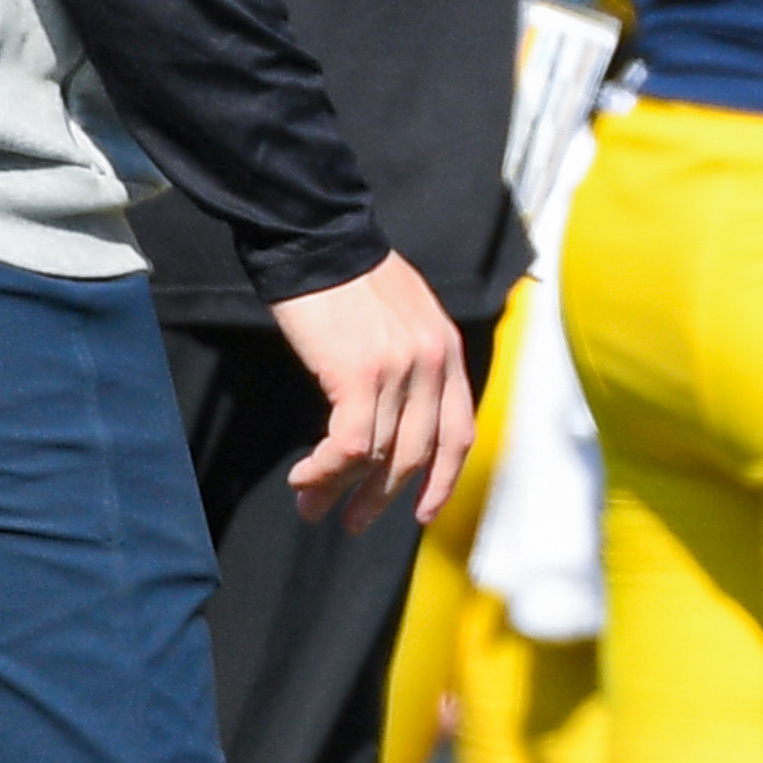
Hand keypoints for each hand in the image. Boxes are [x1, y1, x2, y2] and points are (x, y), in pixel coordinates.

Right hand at [266, 252, 472, 532]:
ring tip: (313, 506)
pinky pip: (348, 445)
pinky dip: (324, 470)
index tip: (423, 512)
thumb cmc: (350, 281)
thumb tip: (391, 421)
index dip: (444, 479)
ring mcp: (400, 369)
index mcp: (448, 351)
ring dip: (343, 491)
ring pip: (380, 455)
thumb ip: (410, 364)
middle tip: (354, 522)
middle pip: (420, 453)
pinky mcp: (359, 374)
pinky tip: (303, 476)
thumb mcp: (403, 319)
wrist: (319, 241)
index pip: (459, 431)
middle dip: (385, 496)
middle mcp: (433, 363)